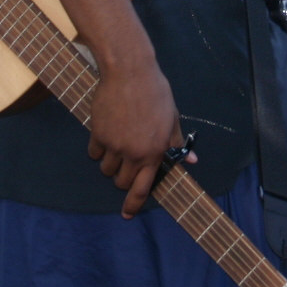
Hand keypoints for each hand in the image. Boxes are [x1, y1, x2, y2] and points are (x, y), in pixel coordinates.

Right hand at [87, 58, 190, 216]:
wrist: (129, 72)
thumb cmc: (155, 93)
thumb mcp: (172, 117)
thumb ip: (177, 143)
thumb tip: (191, 161)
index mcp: (155, 152)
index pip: (143, 188)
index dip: (133, 205)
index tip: (126, 214)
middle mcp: (134, 153)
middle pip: (121, 182)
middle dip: (122, 177)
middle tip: (126, 162)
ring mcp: (115, 145)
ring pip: (106, 169)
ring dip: (110, 162)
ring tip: (117, 143)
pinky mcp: (98, 134)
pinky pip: (94, 153)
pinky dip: (98, 148)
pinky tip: (105, 132)